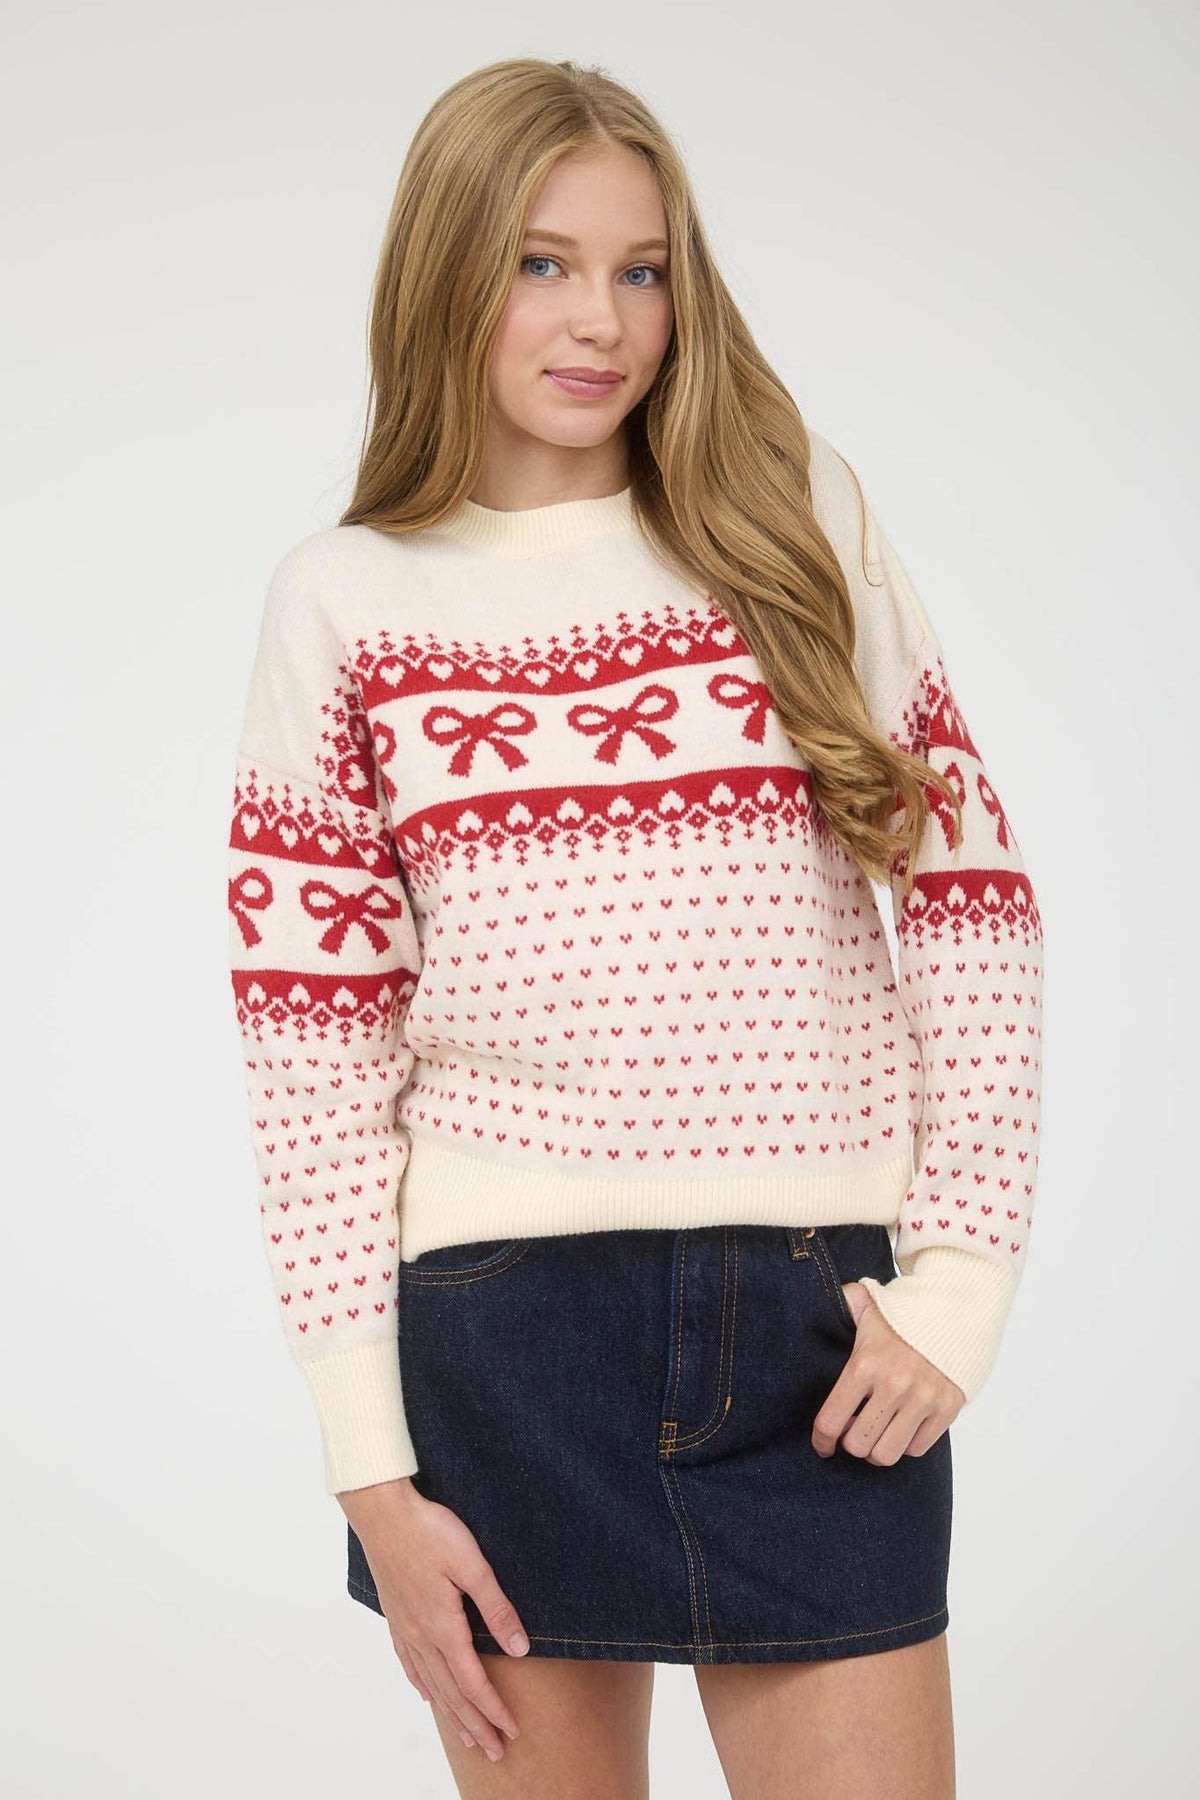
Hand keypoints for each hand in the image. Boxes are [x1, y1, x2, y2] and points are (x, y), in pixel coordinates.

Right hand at [338, 1477, 527, 1762]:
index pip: (473, 1681)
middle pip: (451, 1693)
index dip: (494, 1709)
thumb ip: (496, 1608)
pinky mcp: (395, 1615)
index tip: (512, 1730)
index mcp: (442, 1626)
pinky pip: (410, 1664)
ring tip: (468, 1735)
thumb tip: (520, 1648)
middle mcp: (421, 1636)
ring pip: (431, 1683)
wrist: (383, 1512)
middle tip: (496, 1750)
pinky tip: (427, 1694)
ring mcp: (404, 1628)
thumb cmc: (430, 1531)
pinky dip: (422, 1684)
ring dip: (452, 1713)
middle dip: (476, 1724)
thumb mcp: (472, 1564)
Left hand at [812, 1282, 965, 1463]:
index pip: (831, 1421)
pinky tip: (900, 1428)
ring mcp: (922, 1400)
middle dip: (850, 1443)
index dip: (821, 1440)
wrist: (954, 1312)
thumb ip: (841, 1303)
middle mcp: (894, 1386)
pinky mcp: (946, 1410)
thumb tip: (817, 1300)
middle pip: (858, 1444)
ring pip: (886, 1454)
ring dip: (876, 1450)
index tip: (822, 1445)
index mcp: (866, 1364)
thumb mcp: (866, 1303)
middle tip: (852, 1431)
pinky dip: (905, 1445)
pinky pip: (917, 1449)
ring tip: (876, 1434)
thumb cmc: (904, 1315)